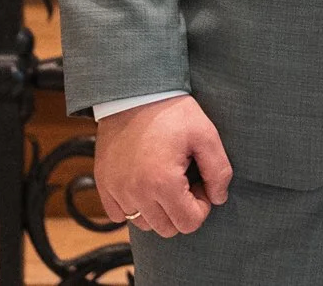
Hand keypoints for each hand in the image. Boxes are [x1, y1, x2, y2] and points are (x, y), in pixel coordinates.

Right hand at [95, 94, 233, 237]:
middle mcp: (136, 193)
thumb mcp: (206, 134)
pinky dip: (132, 206)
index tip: (198, 181)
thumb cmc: (172, 112)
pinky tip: (143, 182)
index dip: (201, 205)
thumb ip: (219, 171)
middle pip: (167, 229)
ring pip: (143, 224)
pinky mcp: (103, 184)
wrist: (133, 93)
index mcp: (164, 183)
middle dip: (181, 210)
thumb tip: (218, 198)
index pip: (189, 223)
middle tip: (183, 180)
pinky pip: (118, 214)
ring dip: (157, 210)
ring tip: (163, 180)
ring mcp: (117, 190)